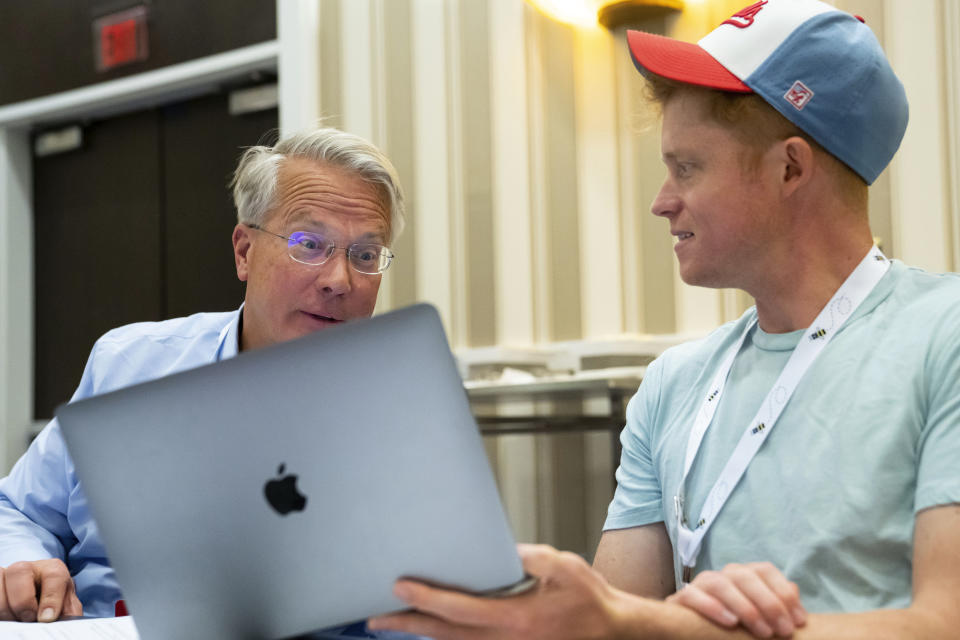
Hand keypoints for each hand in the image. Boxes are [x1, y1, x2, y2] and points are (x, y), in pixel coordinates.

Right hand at [0, 559, 82, 621]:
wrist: (39, 605)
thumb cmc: (54, 604)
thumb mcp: (65, 607)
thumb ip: (67, 612)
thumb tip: (57, 619)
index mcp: (52, 569)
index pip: (54, 575)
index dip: (51, 597)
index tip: (47, 618)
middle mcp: (27, 567)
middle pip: (19, 571)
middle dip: (23, 601)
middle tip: (28, 619)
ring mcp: (6, 575)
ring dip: (5, 607)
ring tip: (14, 620)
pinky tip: (6, 619)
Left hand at [369, 543, 630, 639]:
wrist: (613, 633)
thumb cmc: (590, 600)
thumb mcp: (563, 567)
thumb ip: (530, 557)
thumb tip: (501, 549)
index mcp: (517, 618)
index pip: (459, 609)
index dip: (426, 597)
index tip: (400, 586)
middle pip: (445, 635)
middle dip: (408, 624)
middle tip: (375, 617)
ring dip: (421, 633)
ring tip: (392, 622)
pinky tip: (429, 630)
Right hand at [666, 562, 805, 637]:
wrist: (696, 634)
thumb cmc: (735, 629)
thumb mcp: (760, 617)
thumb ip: (775, 604)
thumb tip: (794, 590)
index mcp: (743, 576)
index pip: (764, 570)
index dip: (784, 592)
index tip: (799, 621)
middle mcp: (723, 575)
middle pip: (745, 576)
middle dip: (769, 603)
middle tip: (784, 631)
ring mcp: (701, 585)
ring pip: (721, 584)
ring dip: (745, 607)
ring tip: (763, 632)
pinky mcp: (680, 599)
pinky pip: (693, 595)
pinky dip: (712, 607)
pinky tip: (731, 623)